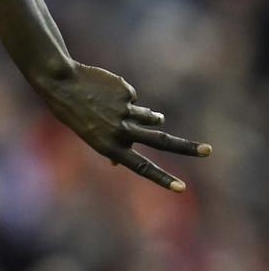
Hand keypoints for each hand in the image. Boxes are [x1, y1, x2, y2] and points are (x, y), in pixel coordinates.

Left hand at [35, 62, 210, 190]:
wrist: (61, 83)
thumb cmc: (73, 112)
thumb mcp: (89, 135)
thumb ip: (109, 147)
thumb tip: (117, 164)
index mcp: (109, 147)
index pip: (141, 167)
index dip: (161, 178)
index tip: (182, 188)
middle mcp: (120, 131)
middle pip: (162, 141)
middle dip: (187, 148)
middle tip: (208, 151)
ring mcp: (125, 111)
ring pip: (150, 116)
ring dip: (148, 115)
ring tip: (115, 106)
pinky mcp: (126, 93)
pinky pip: (132, 98)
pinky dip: (122, 95)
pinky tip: (104, 91)